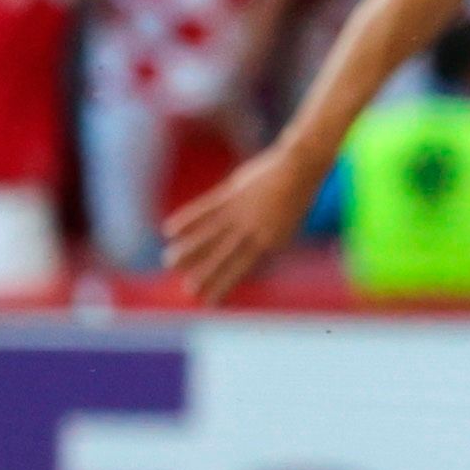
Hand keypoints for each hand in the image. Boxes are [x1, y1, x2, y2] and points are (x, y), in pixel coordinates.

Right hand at [163, 134, 327, 304]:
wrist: (300, 167)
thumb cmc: (295, 197)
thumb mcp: (286, 226)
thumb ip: (267, 243)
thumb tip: (252, 259)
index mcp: (270, 242)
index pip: (242, 269)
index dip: (225, 285)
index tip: (209, 301)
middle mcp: (253, 231)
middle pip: (225, 257)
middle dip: (206, 275)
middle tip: (188, 292)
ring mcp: (241, 212)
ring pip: (210, 235)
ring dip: (189, 249)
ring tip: (170, 262)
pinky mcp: (230, 194)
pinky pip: (204, 209)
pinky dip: (187, 219)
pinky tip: (169, 230)